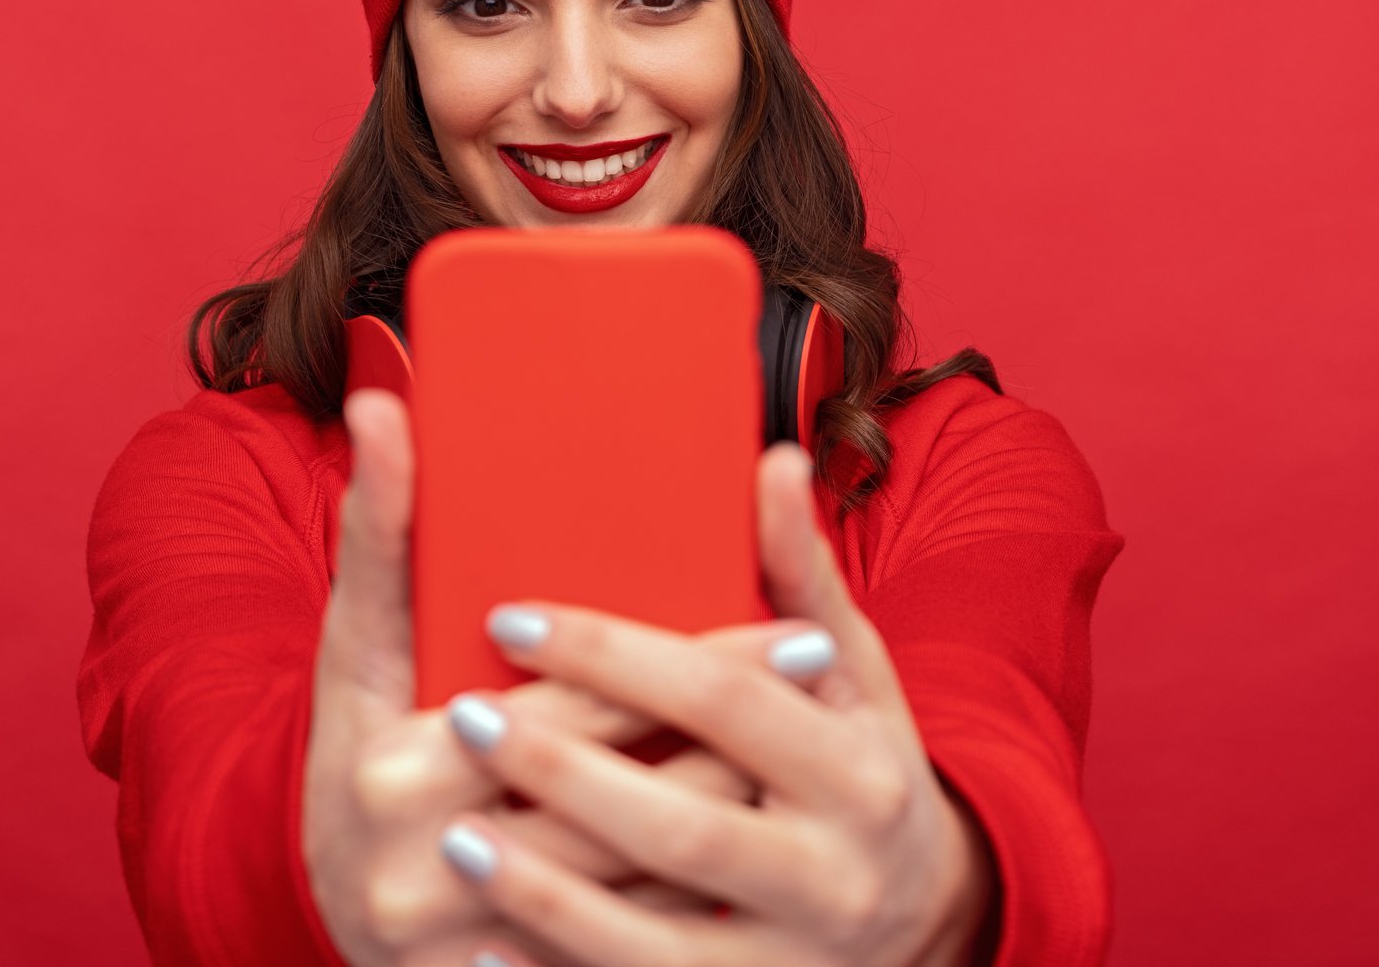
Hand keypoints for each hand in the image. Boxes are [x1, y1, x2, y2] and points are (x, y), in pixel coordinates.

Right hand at [301, 389, 779, 965]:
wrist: (331, 910)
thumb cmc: (355, 756)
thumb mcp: (355, 653)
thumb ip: (377, 538)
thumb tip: (380, 403)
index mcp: (392, 766)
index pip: (573, 706)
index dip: (691, 664)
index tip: (796, 630)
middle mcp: (425, 867)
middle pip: (627, 796)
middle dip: (738, 734)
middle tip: (824, 667)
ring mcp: (466, 947)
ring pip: (646, 883)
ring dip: (739, 813)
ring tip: (817, 752)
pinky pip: (637, 953)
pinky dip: (707, 899)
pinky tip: (764, 849)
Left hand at [430, 442, 997, 966]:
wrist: (920, 918)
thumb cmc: (857, 767)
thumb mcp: (851, 673)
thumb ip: (800, 575)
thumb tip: (774, 461)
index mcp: (859, 772)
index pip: (724, 700)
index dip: (615, 658)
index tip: (512, 620)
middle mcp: (837, 877)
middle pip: (683, 825)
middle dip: (565, 773)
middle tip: (464, 719)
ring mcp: (789, 963)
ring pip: (652, 938)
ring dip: (546, 893)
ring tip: (458, 837)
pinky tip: (485, 952)